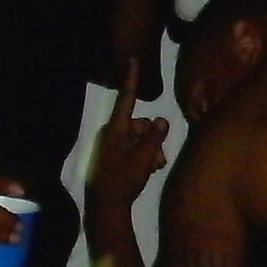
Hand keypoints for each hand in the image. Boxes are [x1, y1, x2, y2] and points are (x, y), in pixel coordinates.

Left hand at [89, 62, 168, 214]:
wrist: (105, 208)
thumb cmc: (123, 181)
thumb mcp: (144, 159)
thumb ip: (154, 138)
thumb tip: (161, 120)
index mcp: (115, 130)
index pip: (126, 99)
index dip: (131, 79)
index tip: (132, 59)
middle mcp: (111, 134)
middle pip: (138, 124)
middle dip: (152, 138)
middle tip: (160, 159)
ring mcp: (110, 146)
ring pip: (138, 138)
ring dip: (150, 150)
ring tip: (156, 167)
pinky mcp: (111, 158)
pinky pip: (131, 148)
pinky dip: (142, 156)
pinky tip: (149, 170)